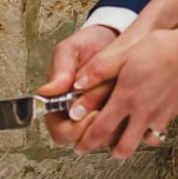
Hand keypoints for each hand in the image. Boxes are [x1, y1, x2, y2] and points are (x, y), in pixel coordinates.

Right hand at [39, 24, 118, 146]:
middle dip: (97, 128)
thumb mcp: (70, 50)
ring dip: (114, 124)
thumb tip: (47, 91)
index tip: (88, 114)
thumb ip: (59, 71)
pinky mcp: (118, 115)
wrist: (114, 37)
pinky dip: (128, 119)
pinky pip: (124, 129)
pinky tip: (131, 101)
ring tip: (120, 100)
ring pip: (105, 139)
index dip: (74, 129)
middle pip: (84, 141)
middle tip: (107, 109)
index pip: (61, 133)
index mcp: (59, 105)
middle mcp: (78, 116)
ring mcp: (99, 117)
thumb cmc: (88, 45)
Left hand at [73, 28, 177, 158]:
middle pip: (123, 149)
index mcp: (126, 98)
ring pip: (142, 142)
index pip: (100, 131)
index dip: (86, 142)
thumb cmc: (162, 48)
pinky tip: (146, 115)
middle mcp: (143, 112)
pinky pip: (158, 130)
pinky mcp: (174, 114)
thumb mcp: (124, 53)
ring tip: (124, 129)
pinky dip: (149, 129)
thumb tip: (77, 84)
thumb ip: (98, 70)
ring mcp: (161, 116)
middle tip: (102, 143)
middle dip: (110, 150)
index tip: (80, 145)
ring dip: (131, 140)